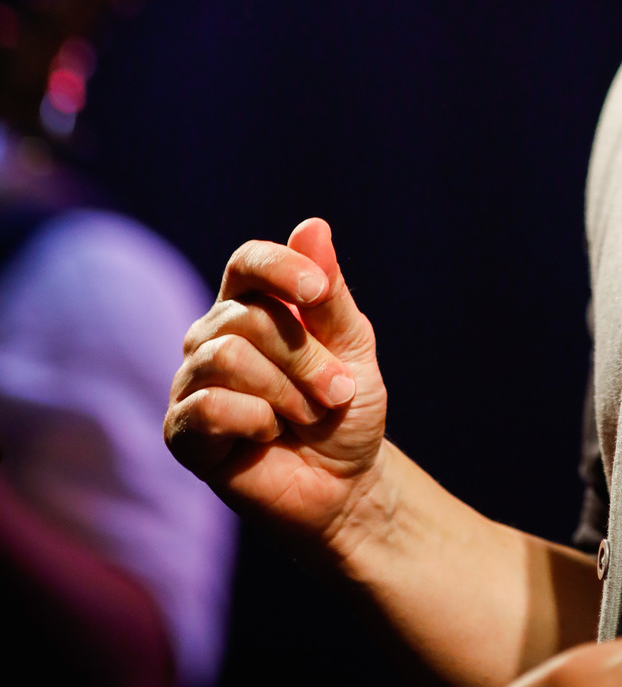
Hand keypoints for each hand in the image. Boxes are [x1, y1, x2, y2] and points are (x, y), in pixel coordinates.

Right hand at [164, 218, 387, 550]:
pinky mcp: (181, 430)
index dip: (282, 269)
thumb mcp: (353, 344)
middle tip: (337, 392)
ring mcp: (193, 381)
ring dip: (286, 391)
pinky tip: (268, 434)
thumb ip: (329, 292)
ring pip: (227, 357)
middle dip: (306, 357)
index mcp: (253, 302)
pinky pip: (208, 406)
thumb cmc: (347, 406)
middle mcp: (214, 334)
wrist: (345, 483)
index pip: (249, 261)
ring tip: (307, 416)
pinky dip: (254, 419)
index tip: (317, 293)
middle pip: (247, 317)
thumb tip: (313, 225)